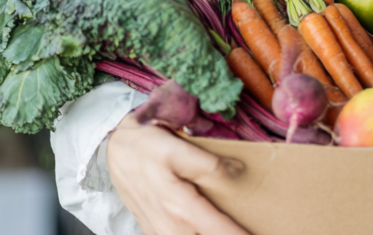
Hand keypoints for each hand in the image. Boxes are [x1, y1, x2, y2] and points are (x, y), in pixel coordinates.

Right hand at [106, 113, 249, 234]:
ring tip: (234, 226)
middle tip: (250, 228)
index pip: (218, 228)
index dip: (236, 234)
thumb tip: (239, 172)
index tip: (255, 234)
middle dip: (226, 233)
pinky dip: (193, 232)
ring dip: (210, 232)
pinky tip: (200, 226)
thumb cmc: (149, 146)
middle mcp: (170, 226)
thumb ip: (208, 165)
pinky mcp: (154, 232)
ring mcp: (160, 233)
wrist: (117, 151)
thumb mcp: (177, 149)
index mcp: (179, 205)